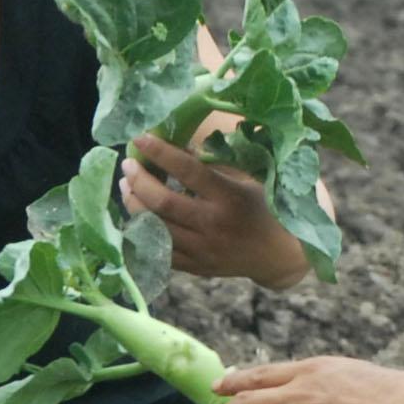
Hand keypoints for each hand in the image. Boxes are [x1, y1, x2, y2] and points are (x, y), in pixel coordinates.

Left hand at [119, 133, 311, 287]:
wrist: (276, 255)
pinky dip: (141, 231)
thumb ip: (212, 165)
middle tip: (127, 165)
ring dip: (134, 205)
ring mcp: (202, 250)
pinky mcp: (195, 267)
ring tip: (126, 186)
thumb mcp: (245, 179)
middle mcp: (213, 225)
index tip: (140, 137)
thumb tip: (175, 145)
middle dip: (139, 180)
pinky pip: (159, 250)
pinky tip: (135, 214)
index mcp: (230, 197)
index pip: (188, 171)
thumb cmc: (263, 208)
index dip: (160, 152)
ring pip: (155, 228)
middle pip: (163, 203)